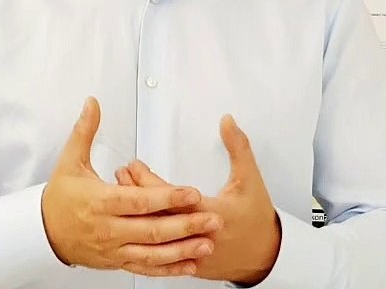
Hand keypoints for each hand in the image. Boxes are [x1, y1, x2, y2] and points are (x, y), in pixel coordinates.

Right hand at [41, 97, 223, 277]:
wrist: (43, 233)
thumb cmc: (60, 198)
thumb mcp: (70, 161)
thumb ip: (85, 131)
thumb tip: (92, 104)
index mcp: (100, 202)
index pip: (138, 201)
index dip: (167, 197)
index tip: (192, 193)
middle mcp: (109, 229)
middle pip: (152, 229)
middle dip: (185, 225)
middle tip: (212, 219)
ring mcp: (114, 248)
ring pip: (152, 253)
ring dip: (182, 250)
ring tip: (206, 243)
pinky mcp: (117, 261)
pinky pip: (146, 268)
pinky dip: (168, 269)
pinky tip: (188, 265)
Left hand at [115, 114, 281, 285]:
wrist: (265, 256)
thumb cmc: (257, 220)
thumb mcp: (250, 178)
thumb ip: (238, 147)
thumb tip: (227, 123)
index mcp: (211, 213)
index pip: (170, 196)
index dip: (147, 180)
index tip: (134, 166)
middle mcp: (198, 235)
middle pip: (156, 214)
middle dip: (134, 194)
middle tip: (120, 176)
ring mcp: (191, 252)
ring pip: (155, 235)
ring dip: (135, 214)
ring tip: (120, 196)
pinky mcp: (188, 263)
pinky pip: (160, 253)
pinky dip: (145, 237)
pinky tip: (134, 225)